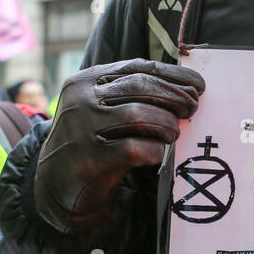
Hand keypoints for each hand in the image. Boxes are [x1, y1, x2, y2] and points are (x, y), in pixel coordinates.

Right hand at [34, 59, 204, 233]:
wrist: (55, 185)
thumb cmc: (91, 140)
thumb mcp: (102, 108)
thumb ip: (131, 93)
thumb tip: (185, 87)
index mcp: (86, 81)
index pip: (137, 68)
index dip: (173, 75)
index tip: (198, 85)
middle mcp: (81, 100)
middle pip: (142, 87)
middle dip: (175, 96)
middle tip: (193, 109)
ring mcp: (82, 129)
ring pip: (140, 114)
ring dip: (166, 124)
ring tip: (173, 133)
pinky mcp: (90, 159)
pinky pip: (136, 148)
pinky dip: (155, 150)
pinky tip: (157, 153)